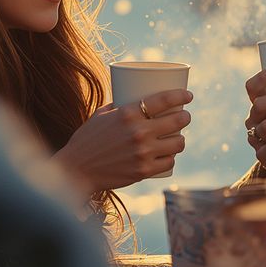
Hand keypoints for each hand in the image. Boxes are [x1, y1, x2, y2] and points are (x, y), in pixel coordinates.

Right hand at [54, 88, 192, 191]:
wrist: (76, 170)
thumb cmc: (86, 140)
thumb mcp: (100, 116)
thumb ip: (118, 107)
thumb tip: (130, 97)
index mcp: (128, 113)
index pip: (164, 99)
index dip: (181, 95)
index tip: (189, 96)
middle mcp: (138, 132)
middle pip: (177, 121)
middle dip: (185, 117)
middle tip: (185, 116)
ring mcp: (143, 153)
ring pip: (178, 143)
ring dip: (181, 139)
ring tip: (178, 137)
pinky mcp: (143, 171)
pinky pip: (169, 163)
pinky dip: (171, 159)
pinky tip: (170, 155)